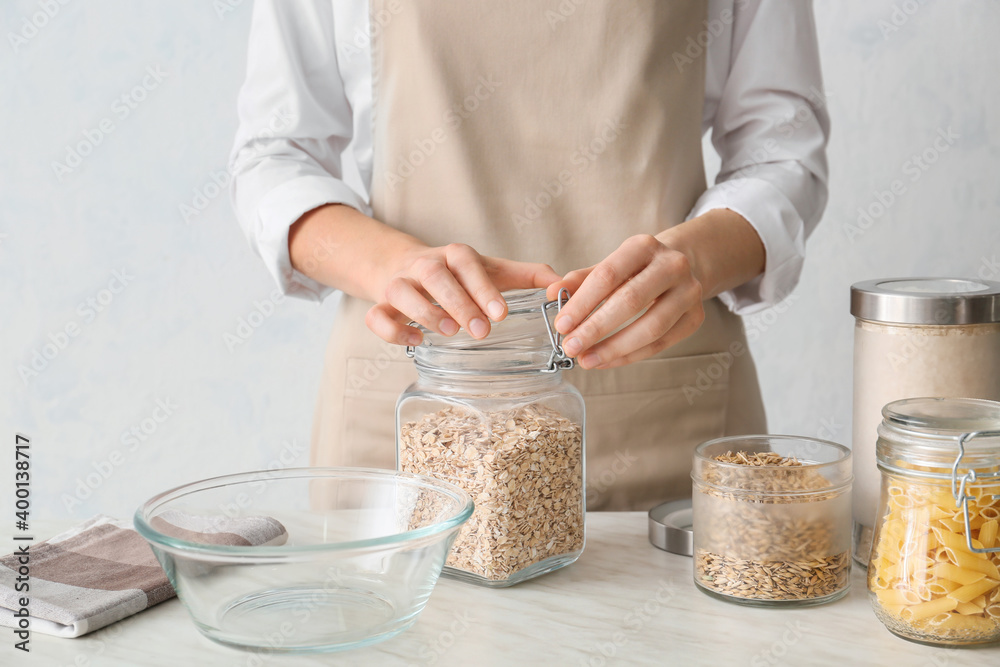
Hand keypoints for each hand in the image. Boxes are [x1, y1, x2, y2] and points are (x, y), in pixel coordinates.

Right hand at [366, 243, 559, 345]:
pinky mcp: (381, 304)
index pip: (466, 262)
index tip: (502, 313)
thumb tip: (563, 285)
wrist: (402, 264)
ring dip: (425, 312)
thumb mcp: (490, 269)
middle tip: (481, 331)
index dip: (483, 287)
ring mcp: (400, 284)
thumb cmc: (456, 273)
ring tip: (450, 333)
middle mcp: (425, 265)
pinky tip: (415, 341)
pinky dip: (391, 329)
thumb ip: (527, 275)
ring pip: (401, 292)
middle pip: (434, 276)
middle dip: (458, 303)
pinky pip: (377, 316)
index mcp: (454, 255)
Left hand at [545, 234, 705, 369]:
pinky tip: (607, 360)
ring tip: (586, 360)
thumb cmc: (636, 269)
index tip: (561, 324)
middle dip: (596, 328)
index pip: (608, 275)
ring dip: (614, 348)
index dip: (582, 303)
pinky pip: (661, 344)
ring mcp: (689, 291)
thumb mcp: (609, 265)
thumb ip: (580, 280)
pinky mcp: (696, 317)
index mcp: (644, 246)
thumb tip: (552, 294)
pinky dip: (630, 356)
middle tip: (571, 347)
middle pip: (630, 301)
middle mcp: (672, 265)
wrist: (679, 267)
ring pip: (651, 327)